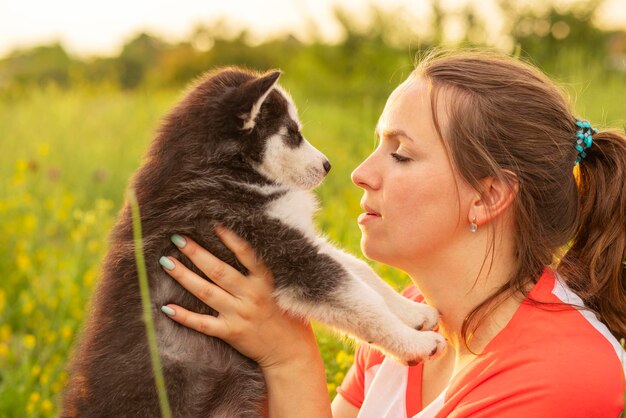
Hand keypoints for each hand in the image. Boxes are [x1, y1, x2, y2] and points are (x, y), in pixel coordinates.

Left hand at [159, 226, 318, 369]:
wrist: (290, 351)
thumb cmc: (289, 316)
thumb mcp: (284, 288)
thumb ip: (267, 271)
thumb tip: (249, 246)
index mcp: (266, 281)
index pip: (246, 254)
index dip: (230, 239)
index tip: (213, 225)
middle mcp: (251, 295)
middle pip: (218, 271)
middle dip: (196, 253)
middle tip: (177, 238)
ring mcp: (239, 314)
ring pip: (206, 292)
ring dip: (184, 276)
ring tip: (167, 262)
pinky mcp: (230, 332)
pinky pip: (202, 324)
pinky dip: (184, 316)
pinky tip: (167, 307)